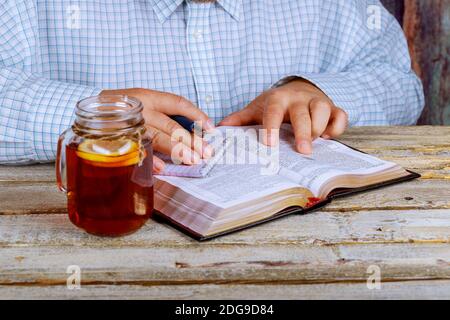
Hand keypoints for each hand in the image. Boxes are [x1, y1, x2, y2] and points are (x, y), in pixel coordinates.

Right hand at [101, 88, 214, 172]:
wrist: (84, 110)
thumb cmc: (119, 109)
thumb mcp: (139, 103)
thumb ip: (161, 114)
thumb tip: (191, 133)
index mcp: (147, 96)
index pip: (178, 103)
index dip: (196, 115)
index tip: (211, 128)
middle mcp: (139, 109)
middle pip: (170, 124)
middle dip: (191, 140)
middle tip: (206, 152)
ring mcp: (127, 125)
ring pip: (156, 138)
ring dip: (176, 150)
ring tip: (192, 160)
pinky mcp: (116, 139)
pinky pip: (137, 151)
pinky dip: (150, 160)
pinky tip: (163, 168)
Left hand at [219, 79, 347, 153]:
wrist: (297, 88)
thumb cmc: (275, 104)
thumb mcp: (257, 109)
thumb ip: (240, 119)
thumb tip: (219, 129)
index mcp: (277, 99)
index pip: (273, 111)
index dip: (271, 127)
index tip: (269, 144)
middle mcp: (298, 98)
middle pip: (302, 112)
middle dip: (303, 131)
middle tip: (303, 151)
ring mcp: (317, 101)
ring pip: (323, 109)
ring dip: (320, 127)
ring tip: (314, 143)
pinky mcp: (333, 107)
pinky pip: (340, 115)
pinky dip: (338, 127)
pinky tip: (329, 137)